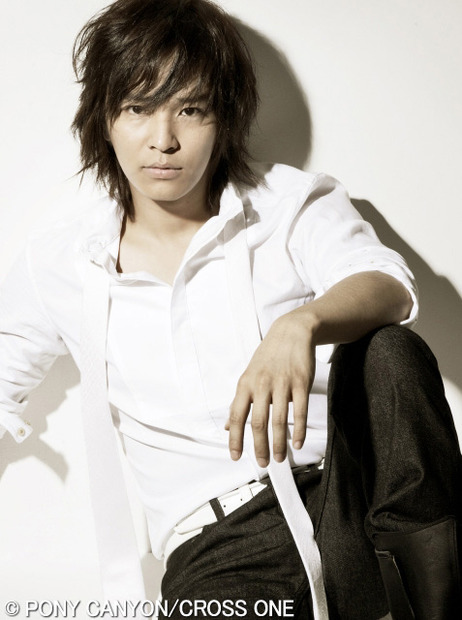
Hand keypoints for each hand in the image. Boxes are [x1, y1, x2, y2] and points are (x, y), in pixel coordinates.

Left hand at [225, 309, 316, 466]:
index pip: (236, 416)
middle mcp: (262, 385)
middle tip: (262, 463)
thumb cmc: (268, 356)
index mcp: (245, 384)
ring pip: (279, 420)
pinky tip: (296, 443)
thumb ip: (239, 402)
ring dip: (278, 443)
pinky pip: (300, 410)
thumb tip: (227, 426)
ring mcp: (282, 383)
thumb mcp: (248, 376)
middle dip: (259, 447)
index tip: (236, 456)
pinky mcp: (301, 382)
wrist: (291, 332)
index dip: (235, 439)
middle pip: (258, 422)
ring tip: (279, 458)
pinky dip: (299, 430)